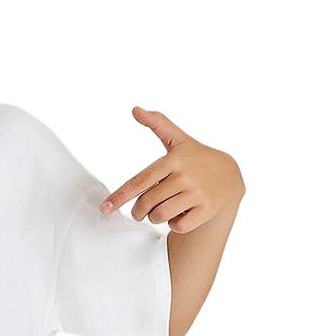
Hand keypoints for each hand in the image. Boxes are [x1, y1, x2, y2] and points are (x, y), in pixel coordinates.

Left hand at [98, 107, 244, 232]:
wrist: (230, 175)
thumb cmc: (196, 158)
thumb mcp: (179, 140)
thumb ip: (158, 124)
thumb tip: (135, 109)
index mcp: (173, 160)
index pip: (138, 182)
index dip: (119, 197)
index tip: (104, 208)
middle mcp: (185, 176)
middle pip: (146, 203)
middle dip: (139, 211)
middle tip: (140, 212)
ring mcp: (198, 193)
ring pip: (160, 216)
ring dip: (156, 217)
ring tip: (163, 210)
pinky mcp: (207, 209)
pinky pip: (177, 226)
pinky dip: (175, 224)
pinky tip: (182, 214)